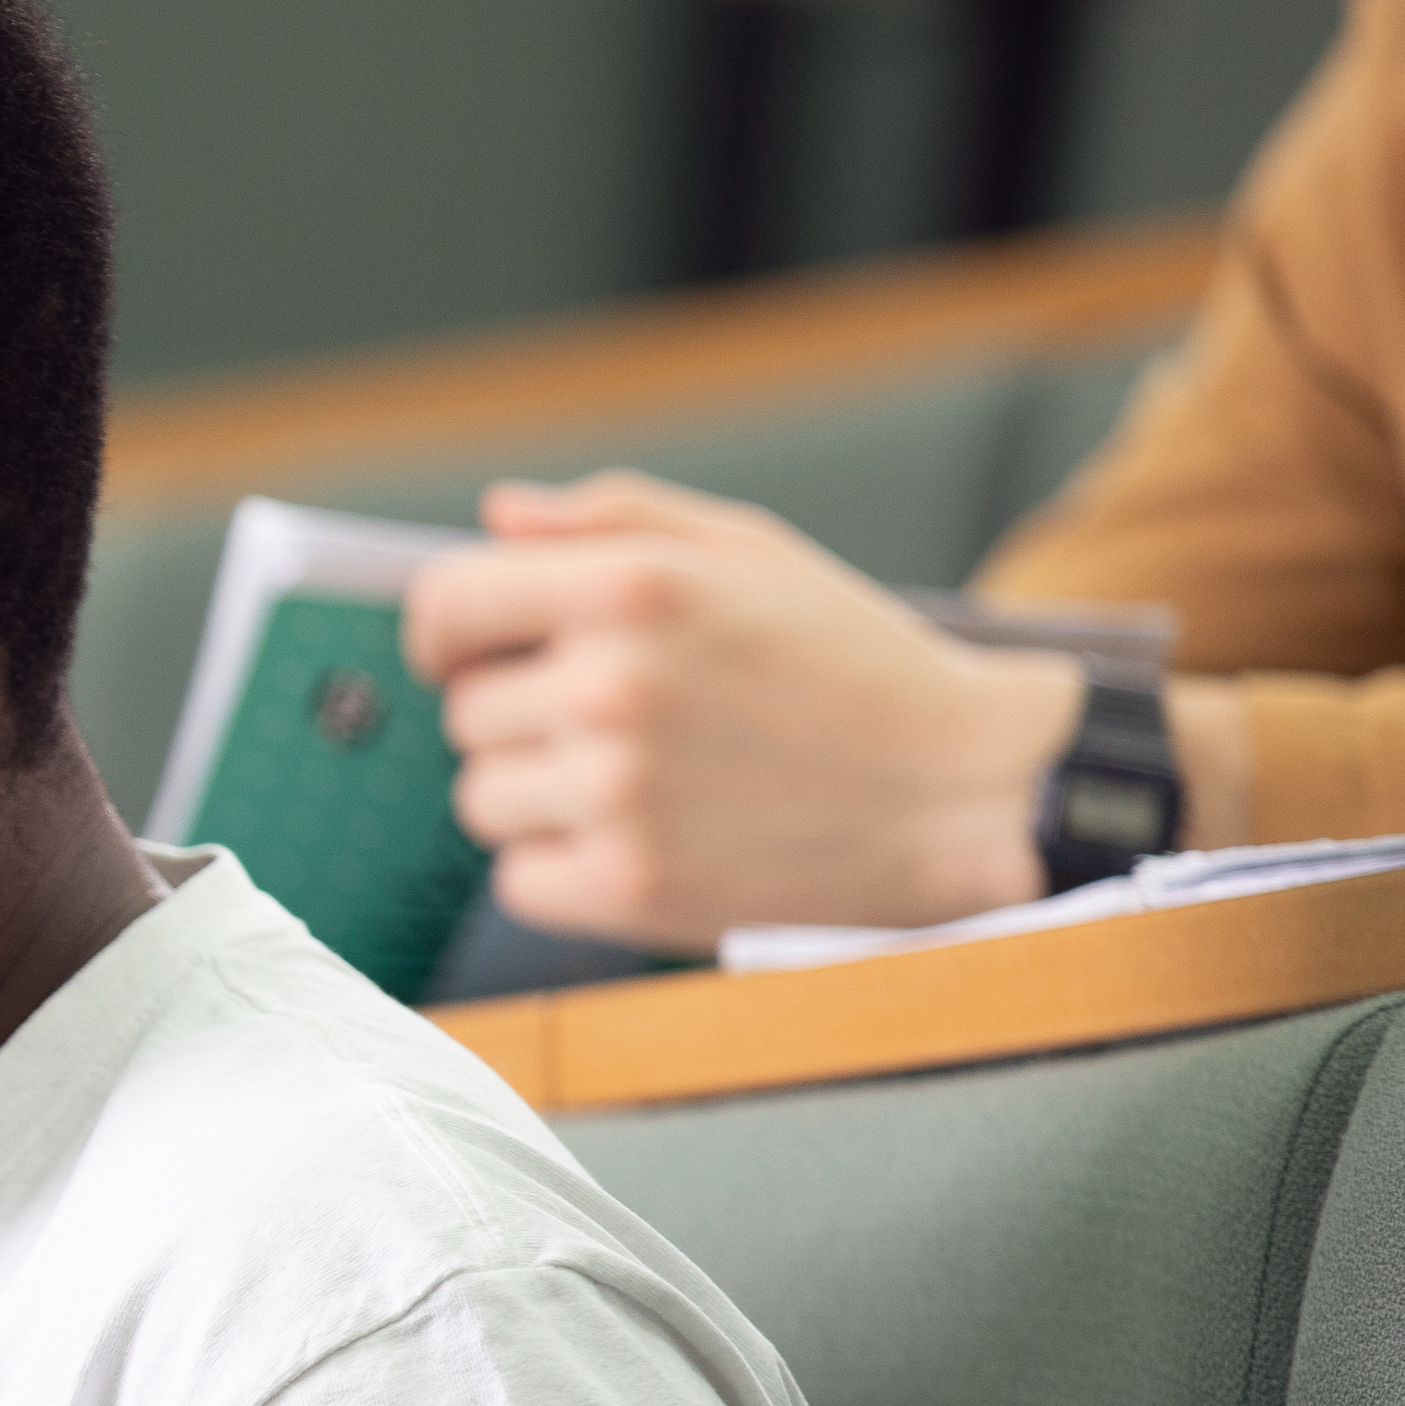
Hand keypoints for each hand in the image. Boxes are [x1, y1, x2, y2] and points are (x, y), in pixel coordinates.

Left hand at [402, 474, 1088, 950]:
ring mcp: (617, 793)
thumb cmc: (848, 660)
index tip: (471, 652)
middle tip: (624, 722)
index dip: (446, 632)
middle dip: (524, 715)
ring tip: (646, 780)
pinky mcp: (628, 887)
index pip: (443, 606)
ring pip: (484, 799)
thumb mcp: (749, 551)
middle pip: (467, 713)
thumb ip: (615, 520)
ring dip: (540, 795)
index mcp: (631, 588)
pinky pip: (518, 879)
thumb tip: (495, 518)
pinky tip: (646, 839)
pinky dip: (563, 869)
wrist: (961, 788)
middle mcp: (612, 687)